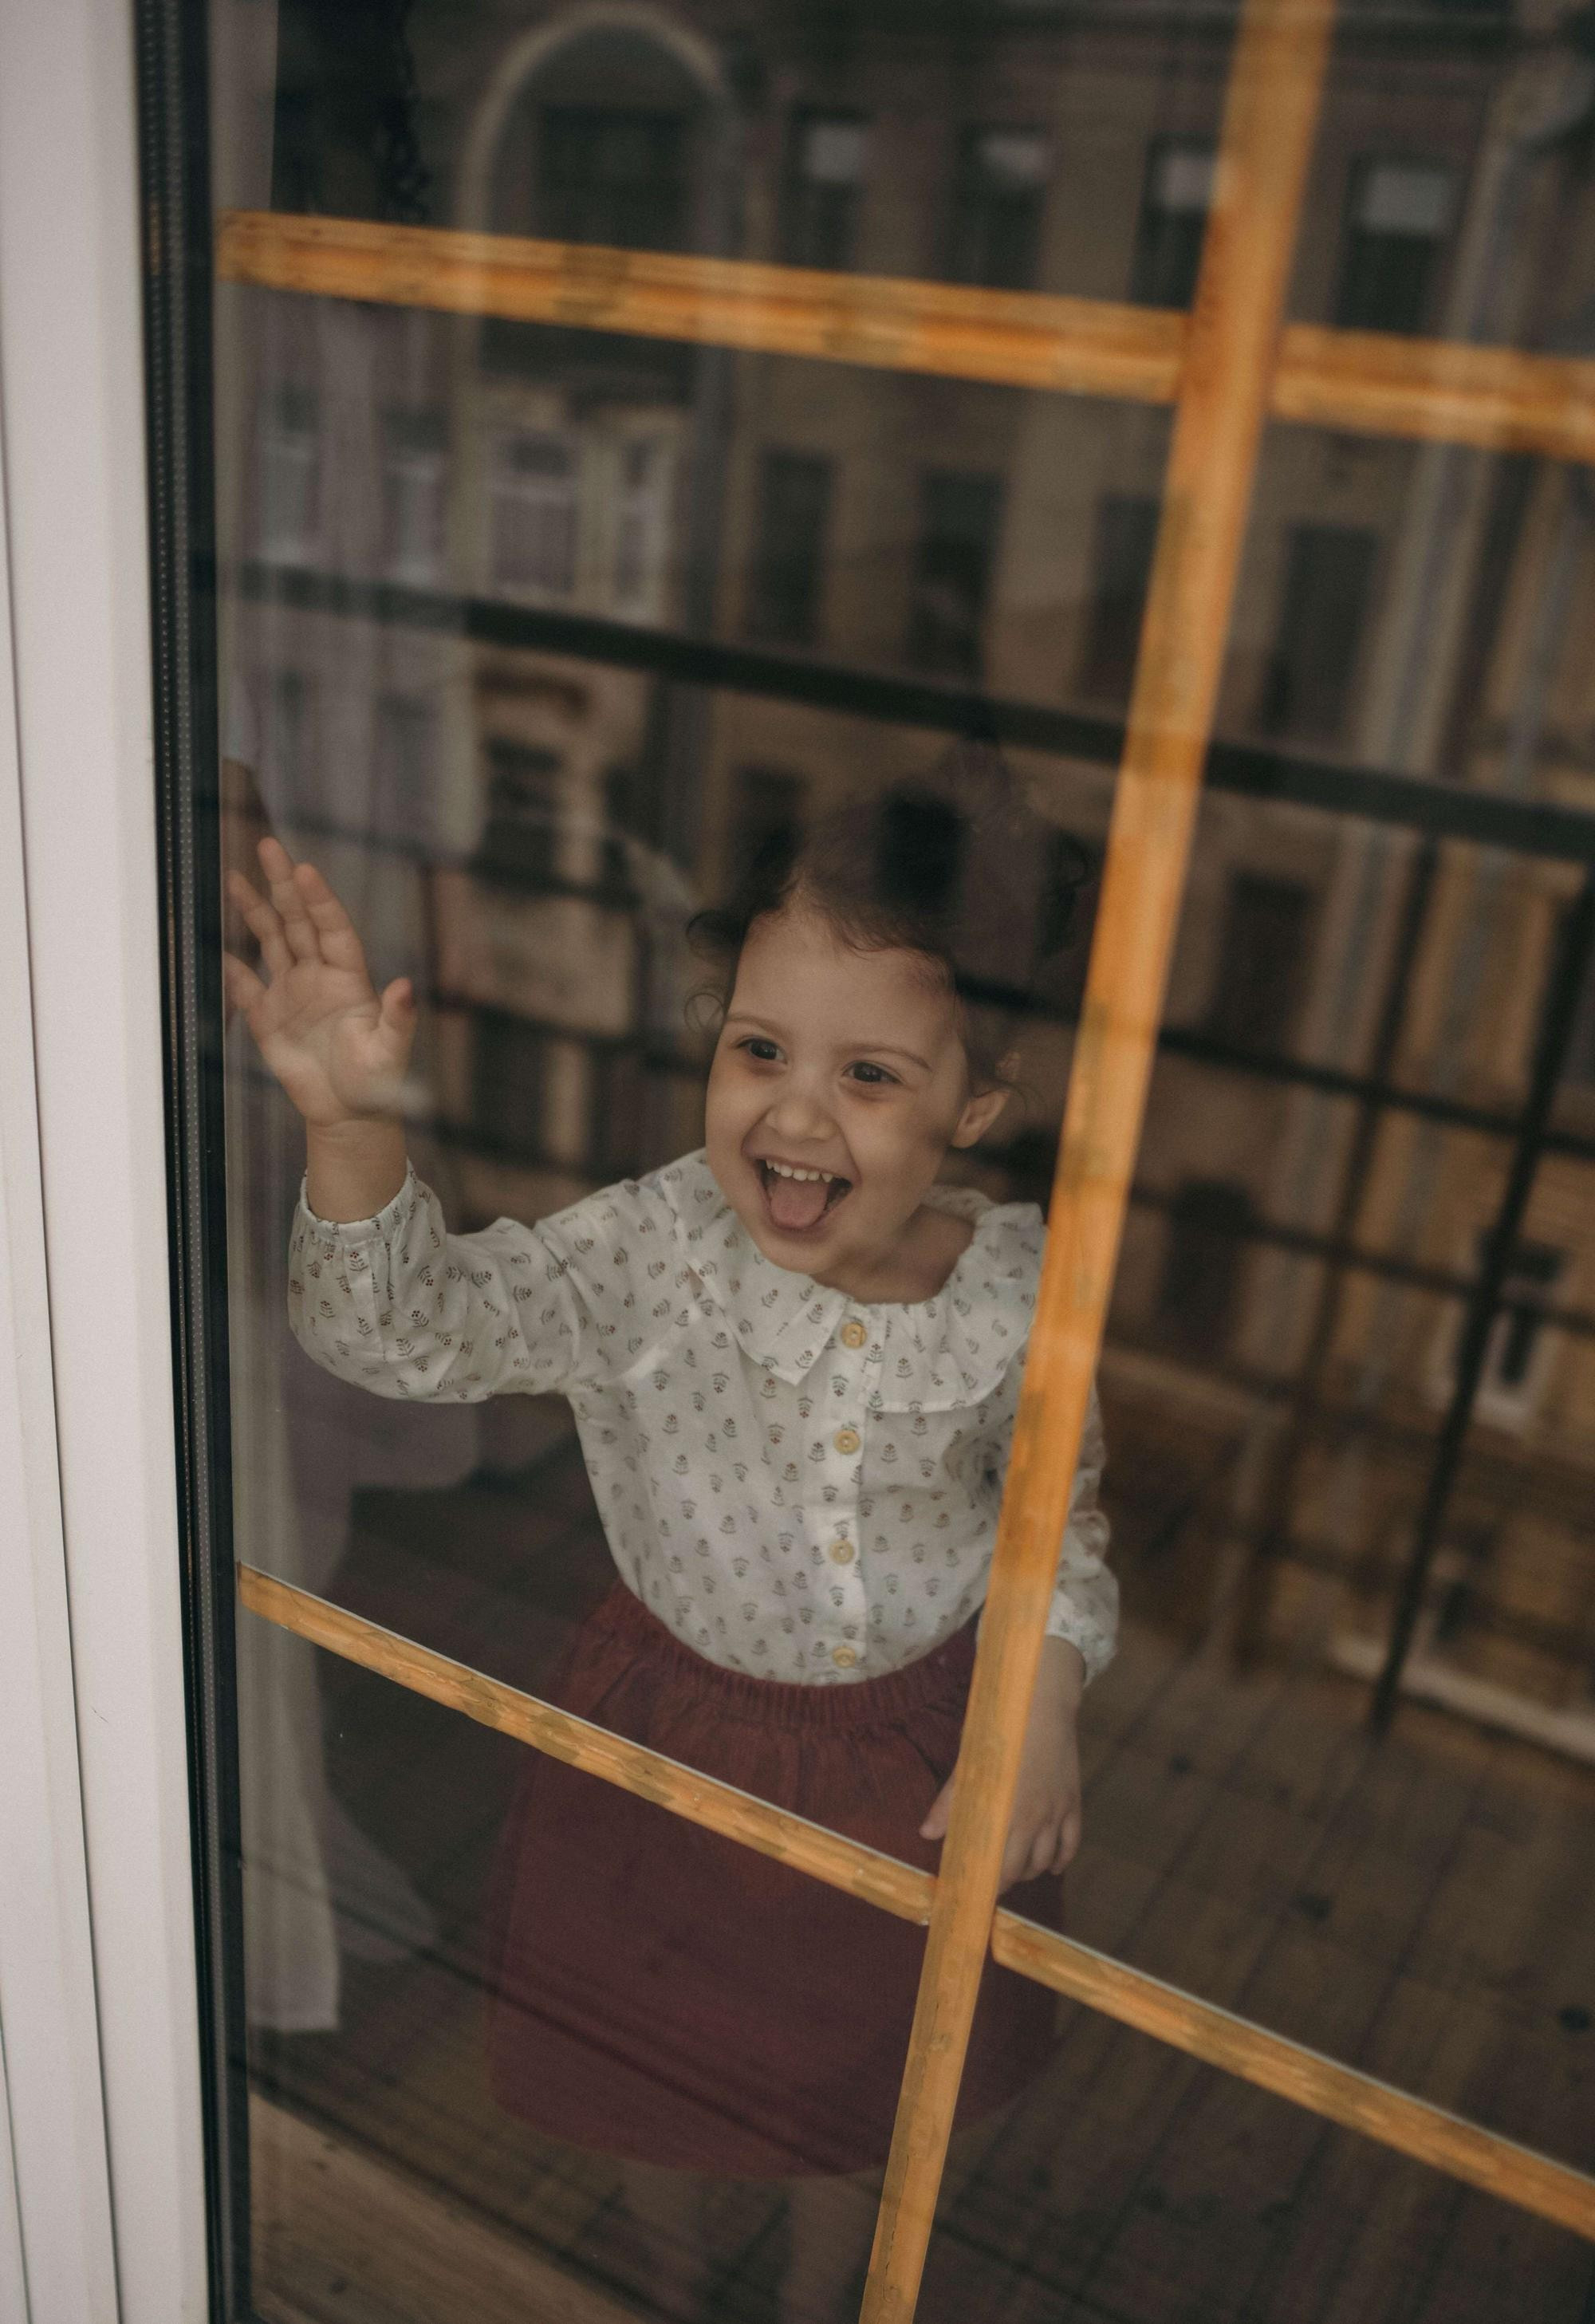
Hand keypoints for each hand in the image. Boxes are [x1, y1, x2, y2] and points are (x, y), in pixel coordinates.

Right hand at [223, 837, 415, 1128]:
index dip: (320, 900)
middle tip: (269, 846)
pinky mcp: (269, 1017)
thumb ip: (399, 1019)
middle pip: (298, 921)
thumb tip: (405, 987)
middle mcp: (319, 976)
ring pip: (272, 941)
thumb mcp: (391, 1051)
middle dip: (282, 885)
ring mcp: (292, 993)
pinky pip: (247, 986)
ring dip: (255, 911)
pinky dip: (232, 967)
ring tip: (235, 879)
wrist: (349, 1113)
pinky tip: (218, 945)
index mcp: (349, 978)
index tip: (305, 871)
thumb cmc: (377, 1082)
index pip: (332, 928)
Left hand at [920, 1638, 1083, 1889]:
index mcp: (1003, 1813)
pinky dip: (1061, 1861)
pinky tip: (1052, 1867)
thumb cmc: (998, 1732)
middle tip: (992, 1883)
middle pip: (1020, 1869)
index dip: (985, 1883)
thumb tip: (928, 1834)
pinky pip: (1071, 1844)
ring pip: (1045, 1860)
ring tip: (1016, 1870)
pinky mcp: (1073, 1803)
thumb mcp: (968, 1765)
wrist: (1039, 1704)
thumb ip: (949, 1803)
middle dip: (1004, 1881)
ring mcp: (1056, 1812)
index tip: (973, 1890)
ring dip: (1030, 1870)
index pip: (995, 1866)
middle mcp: (1033, 1819)